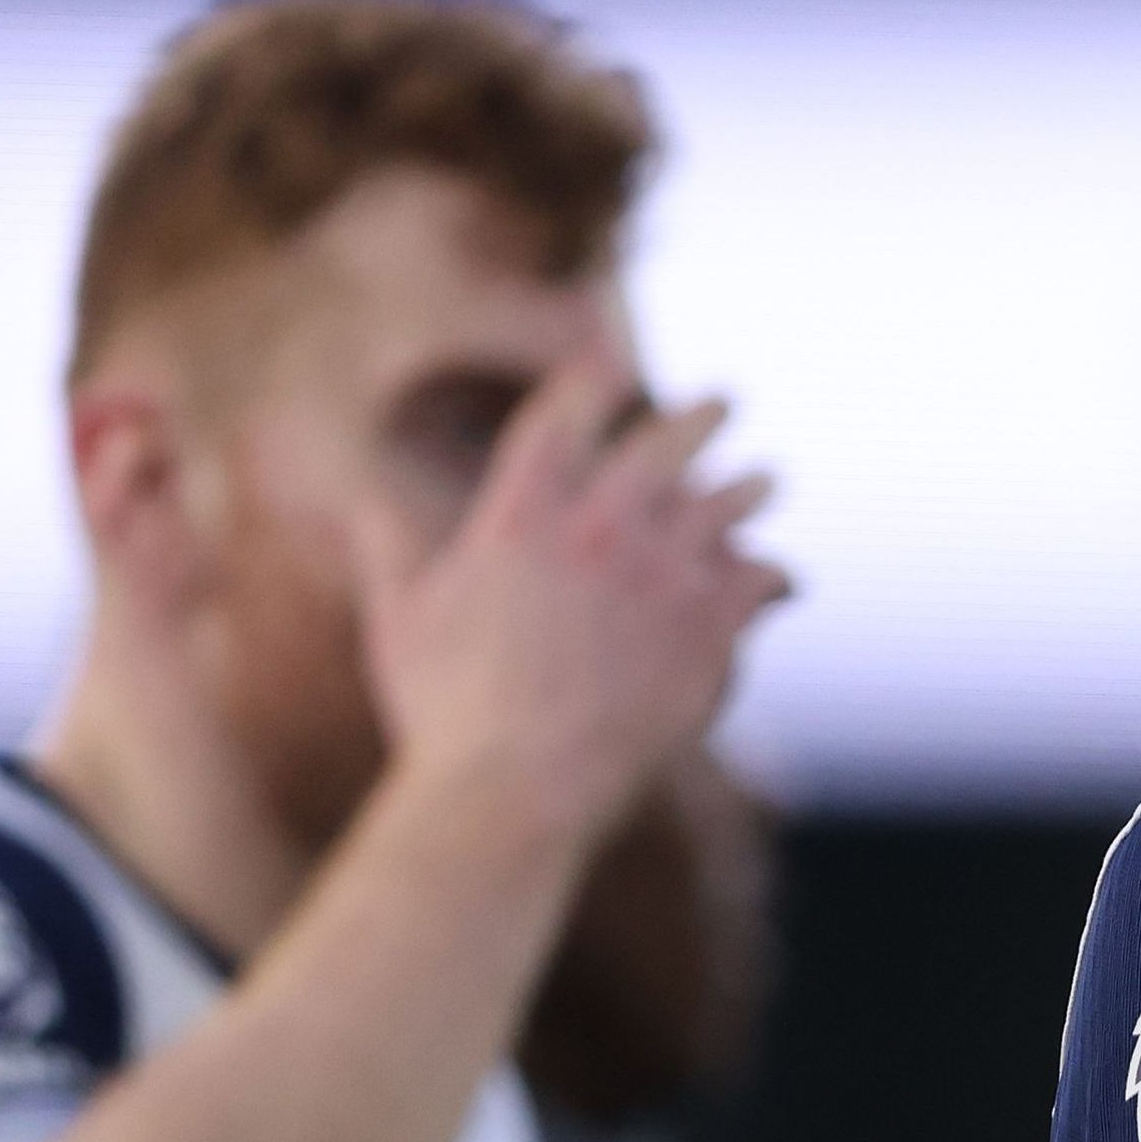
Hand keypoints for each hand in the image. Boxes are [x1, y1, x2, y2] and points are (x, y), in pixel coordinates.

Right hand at [352, 354, 788, 849]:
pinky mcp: (708, 626)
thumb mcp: (400, 619)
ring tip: (765, 480)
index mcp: (519, 516)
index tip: (612, 354)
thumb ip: (387, 548)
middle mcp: (598, 528)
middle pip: (662, 446)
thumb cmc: (445, 712)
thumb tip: (358, 495)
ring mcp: (660, 574)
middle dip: (697, 419)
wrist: (513, 787)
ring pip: (723, 506)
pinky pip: (758, 581)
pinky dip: (771, 576)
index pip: (563, 419)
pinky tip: (782, 580)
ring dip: (747, 488)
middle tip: (722, 402)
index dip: (590, 379)